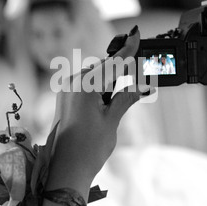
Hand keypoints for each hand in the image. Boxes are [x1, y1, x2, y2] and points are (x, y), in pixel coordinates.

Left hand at [42, 26, 153, 205]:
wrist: (65, 171)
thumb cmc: (87, 148)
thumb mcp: (111, 120)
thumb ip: (125, 98)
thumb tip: (141, 86)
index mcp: (83, 86)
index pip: (112, 64)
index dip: (127, 50)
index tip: (136, 34)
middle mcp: (71, 84)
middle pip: (103, 68)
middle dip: (121, 70)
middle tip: (139, 77)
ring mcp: (66, 92)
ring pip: (94, 77)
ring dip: (110, 81)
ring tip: (126, 91)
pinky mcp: (65, 100)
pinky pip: (85, 86)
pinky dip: (99, 88)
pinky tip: (109, 97)